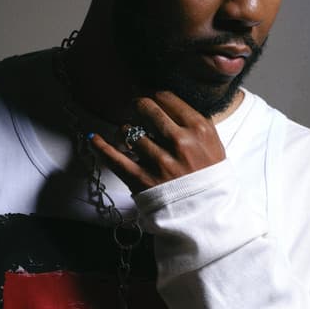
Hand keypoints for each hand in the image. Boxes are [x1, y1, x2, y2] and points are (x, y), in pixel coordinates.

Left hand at [89, 91, 225, 193]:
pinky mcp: (141, 179)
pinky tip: (94, 138)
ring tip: (129, 136)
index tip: (150, 96)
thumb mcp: (214, 145)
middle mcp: (179, 142)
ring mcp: (159, 161)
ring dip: (126, 131)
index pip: (167, 98)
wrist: (206, 213)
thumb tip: (170, 103)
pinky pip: (114, 157)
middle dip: (138, 105)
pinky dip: (101, 146)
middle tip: (136, 107)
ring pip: (128, 131)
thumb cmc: (209, 178)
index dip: (154, 95)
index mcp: (199, 130)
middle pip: (146, 109)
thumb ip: (196, 123)